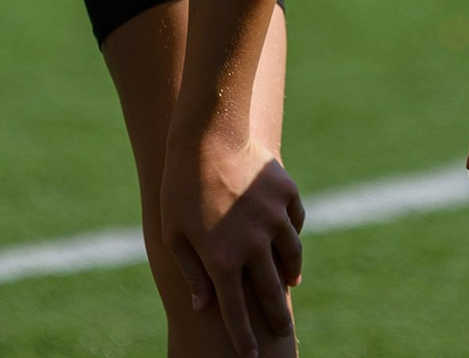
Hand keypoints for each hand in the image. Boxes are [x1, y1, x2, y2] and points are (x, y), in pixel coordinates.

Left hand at [161, 133, 305, 357]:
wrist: (209, 134)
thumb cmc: (181, 184)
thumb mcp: (173, 232)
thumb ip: (191, 271)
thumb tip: (203, 304)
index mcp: (222, 259)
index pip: (235, 311)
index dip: (244, 337)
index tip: (251, 356)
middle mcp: (254, 245)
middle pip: (271, 293)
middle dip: (277, 318)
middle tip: (282, 332)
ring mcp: (274, 220)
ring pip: (291, 258)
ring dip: (290, 274)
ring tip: (290, 284)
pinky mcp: (287, 196)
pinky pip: (295, 223)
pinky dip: (292, 234)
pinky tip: (287, 238)